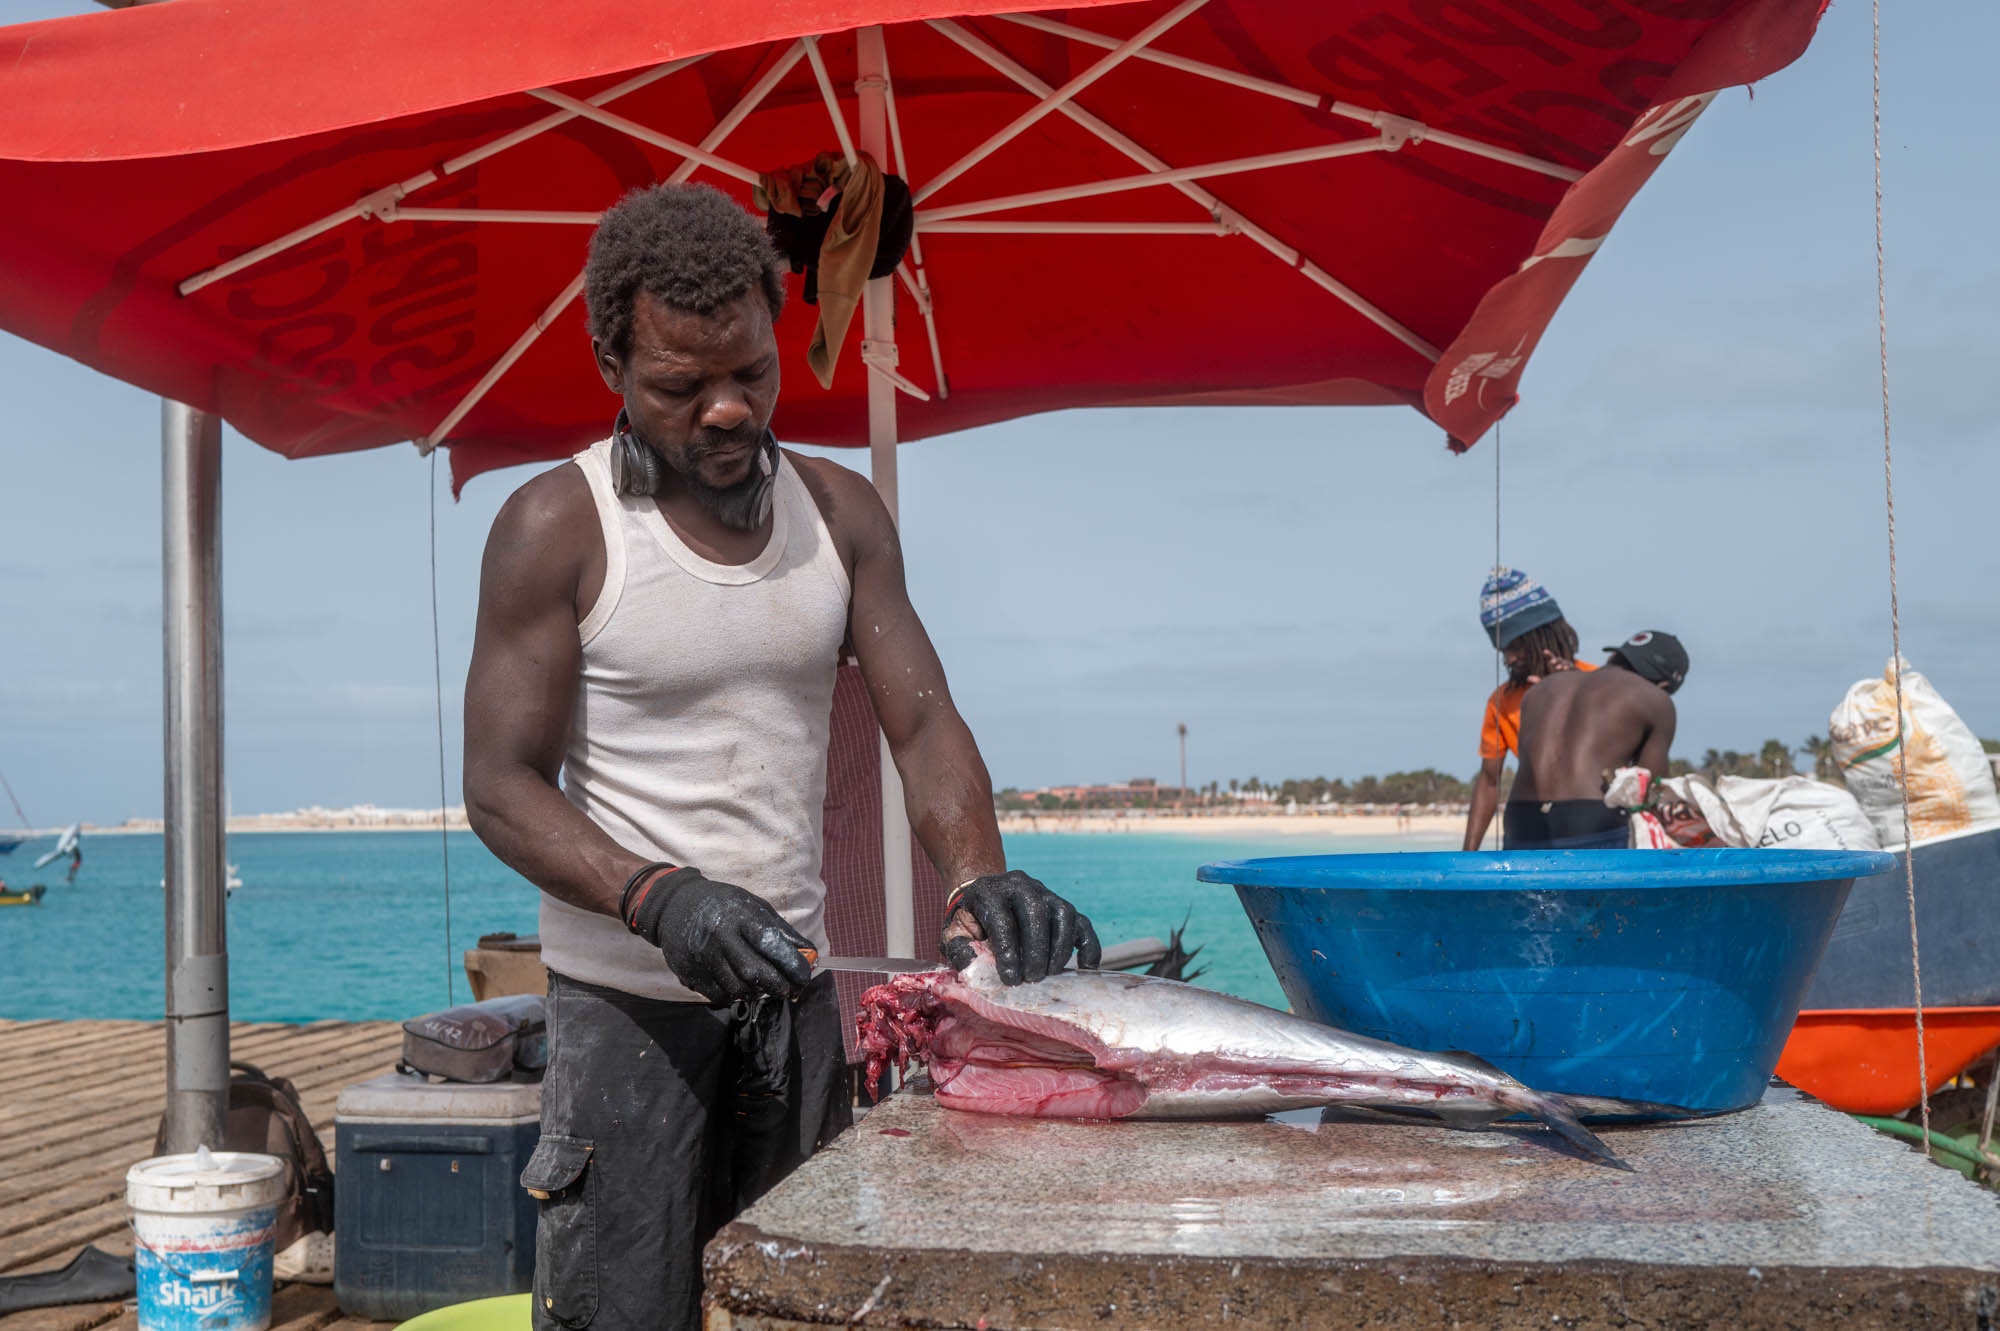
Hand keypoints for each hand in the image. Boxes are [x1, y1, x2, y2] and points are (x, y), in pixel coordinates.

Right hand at [623, 866, 812, 1002]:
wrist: (675, 905)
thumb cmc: (725, 906)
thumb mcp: (755, 907)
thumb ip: (782, 932)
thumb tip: (810, 956)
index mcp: (741, 915)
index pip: (772, 944)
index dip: (792, 965)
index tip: (805, 976)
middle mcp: (720, 935)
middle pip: (755, 972)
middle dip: (778, 986)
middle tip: (790, 990)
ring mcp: (702, 955)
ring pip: (737, 988)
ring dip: (758, 993)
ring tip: (765, 987)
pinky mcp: (689, 971)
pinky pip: (719, 995)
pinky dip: (735, 996)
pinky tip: (741, 987)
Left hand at [940, 870, 1100, 983]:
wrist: (986, 897)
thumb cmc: (970, 921)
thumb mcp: (954, 933)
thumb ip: (960, 951)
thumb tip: (974, 968)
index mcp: (989, 891)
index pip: (1002, 919)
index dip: (1007, 950)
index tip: (1010, 978)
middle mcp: (1020, 885)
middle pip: (1036, 913)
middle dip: (1036, 950)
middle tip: (1032, 979)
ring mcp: (1045, 893)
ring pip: (1063, 914)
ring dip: (1060, 948)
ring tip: (1050, 974)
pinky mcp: (1062, 906)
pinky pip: (1083, 923)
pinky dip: (1088, 945)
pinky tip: (1085, 968)